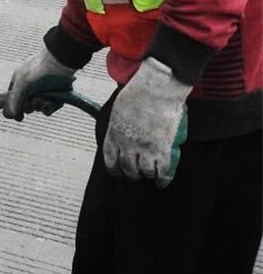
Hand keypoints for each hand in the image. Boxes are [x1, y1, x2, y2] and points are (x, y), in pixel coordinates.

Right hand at [3, 47, 77, 120]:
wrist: (60, 63)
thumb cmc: (37, 71)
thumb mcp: (21, 85)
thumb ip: (13, 101)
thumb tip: (8, 115)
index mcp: (19, 82)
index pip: (12, 99)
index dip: (15, 109)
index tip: (19, 117)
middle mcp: (30, 87)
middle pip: (26, 106)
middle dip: (29, 106)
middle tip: (32, 101)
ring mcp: (43, 91)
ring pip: (38, 108)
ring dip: (40, 106)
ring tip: (43, 99)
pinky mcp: (55, 95)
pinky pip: (50, 107)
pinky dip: (50, 107)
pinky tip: (50, 102)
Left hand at [104, 57, 190, 187]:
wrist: (156, 90)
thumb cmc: (137, 93)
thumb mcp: (118, 110)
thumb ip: (119, 124)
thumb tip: (122, 129)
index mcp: (114, 135)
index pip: (110, 158)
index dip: (113, 168)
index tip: (116, 173)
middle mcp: (127, 145)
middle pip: (128, 167)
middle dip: (131, 173)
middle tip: (135, 175)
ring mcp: (145, 149)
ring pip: (145, 171)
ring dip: (146, 174)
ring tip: (149, 175)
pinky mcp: (163, 150)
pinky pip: (163, 171)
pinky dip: (162, 179)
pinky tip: (161, 182)